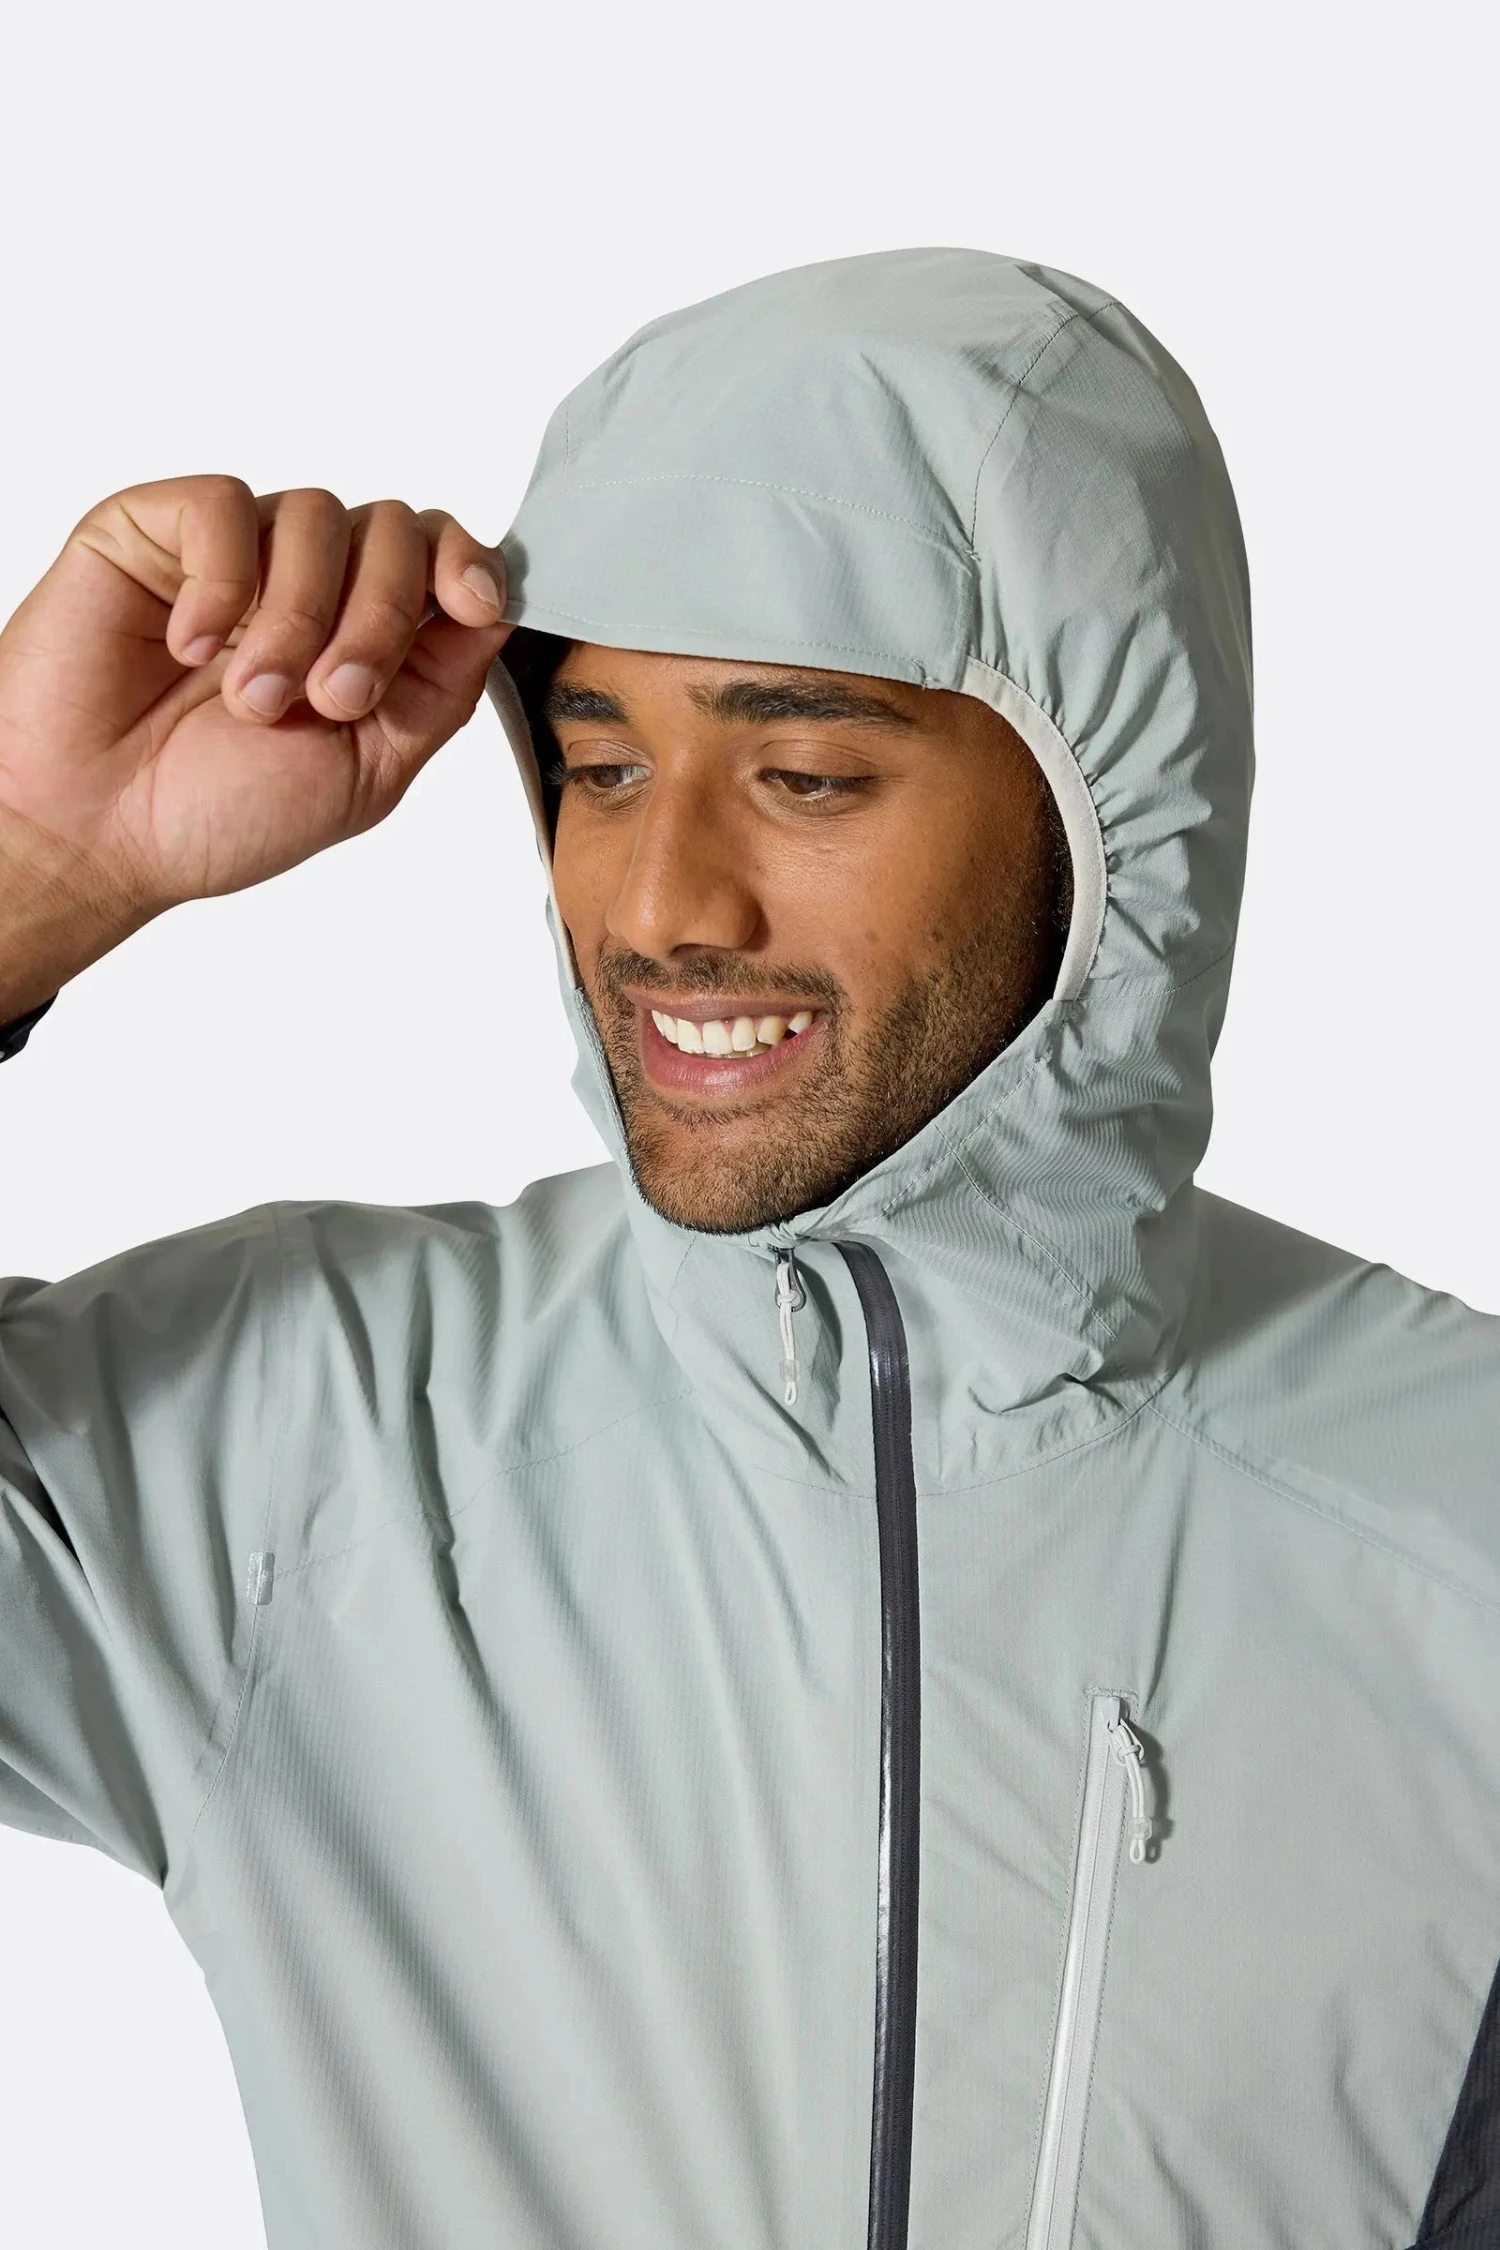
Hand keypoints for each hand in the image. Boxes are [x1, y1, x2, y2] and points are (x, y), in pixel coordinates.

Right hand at [0, 475, 510, 1002]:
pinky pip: (226, 506)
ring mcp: (233, 554)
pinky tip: (193, 649)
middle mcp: (306, 585)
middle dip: (382, 616)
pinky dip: (223, 583)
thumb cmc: (215, 814)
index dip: (469, 564)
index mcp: (365, 637)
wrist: (95, 835)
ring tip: (253, 697)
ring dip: (300, 617)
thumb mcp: (368, 770)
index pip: (441, 556)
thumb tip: (500, 607)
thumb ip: (440, 687)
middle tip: (334, 699)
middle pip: (394, 529)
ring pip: (318, 514)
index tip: (472, 603)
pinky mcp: (156, 530)